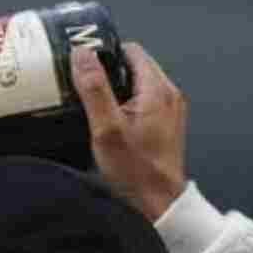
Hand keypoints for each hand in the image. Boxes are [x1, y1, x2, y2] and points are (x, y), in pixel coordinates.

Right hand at [73, 42, 188, 220]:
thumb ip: (94, 89)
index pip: (131, 51)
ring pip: (139, 84)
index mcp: (156, 89)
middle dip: (108, 72)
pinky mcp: (166, 123)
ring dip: (116, 90)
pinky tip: (110, 122)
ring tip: (93, 106)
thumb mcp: (106, 128)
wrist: (159, 201)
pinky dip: (126, 104)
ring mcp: (170, 109)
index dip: (105, 54)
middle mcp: (168, 94)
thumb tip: (82, 54)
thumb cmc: (134, 169)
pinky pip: (144, 101)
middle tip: (82, 87)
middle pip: (135, 66)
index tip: (83, 66)